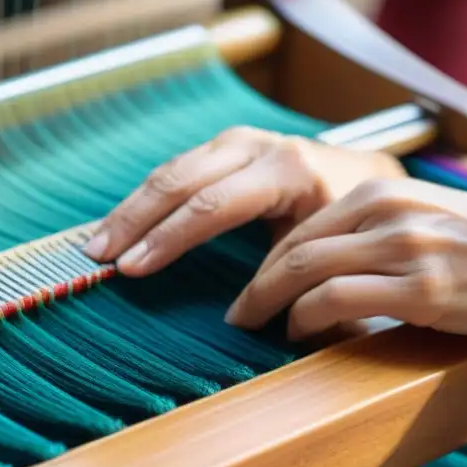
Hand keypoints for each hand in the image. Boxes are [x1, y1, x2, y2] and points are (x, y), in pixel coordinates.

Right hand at [82, 126, 406, 275]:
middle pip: (180, 181)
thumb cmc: (350, 227)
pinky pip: (175, 171)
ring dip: (130, 210)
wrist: (370, 180)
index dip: (167, 239)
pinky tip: (119, 227)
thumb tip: (246, 325)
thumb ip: (291, 282)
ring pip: (170, 172)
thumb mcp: (330, 253)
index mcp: (287, 170)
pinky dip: (144, 201)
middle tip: (97, 257)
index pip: (212, 206)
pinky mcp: (223, 146)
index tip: (130, 270)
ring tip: (95, 245)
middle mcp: (258, 146)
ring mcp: (238, 141)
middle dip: (134, 222)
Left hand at [229, 177, 466, 339]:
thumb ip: (372, 231)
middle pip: (291, 249)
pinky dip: (306, 318)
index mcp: (381, 192)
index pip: (300, 228)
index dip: (264, 263)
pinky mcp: (423, 288)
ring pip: (305, 272)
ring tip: (255, 328)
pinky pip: (338, 299)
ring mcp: (404, 248)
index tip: (249, 289)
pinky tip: (298, 334)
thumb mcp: (423, 218)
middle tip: (235, 316)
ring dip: (269, 305)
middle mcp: (386, 212)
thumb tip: (318, 268)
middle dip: (254, 287)